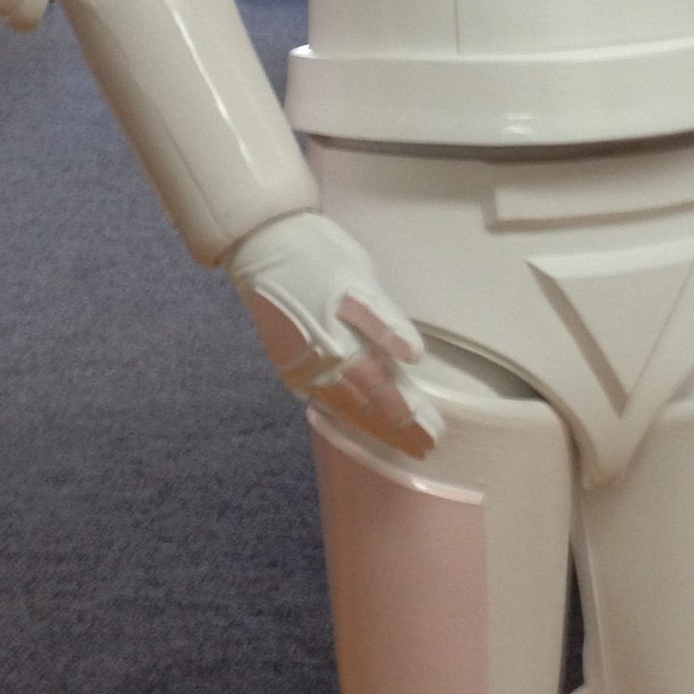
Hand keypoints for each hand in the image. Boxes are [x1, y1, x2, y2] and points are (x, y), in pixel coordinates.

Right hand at [226, 211, 443, 457]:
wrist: (261, 243)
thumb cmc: (317, 254)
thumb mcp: (360, 279)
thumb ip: (387, 321)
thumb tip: (414, 355)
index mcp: (342, 346)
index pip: (385, 392)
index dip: (409, 417)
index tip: (432, 436)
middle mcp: (320, 366)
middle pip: (366, 408)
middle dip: (395, 431)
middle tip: (423, 450)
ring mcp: (300, 367)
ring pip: (341, 407)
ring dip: (370, 426)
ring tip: (395, 441)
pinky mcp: (287, 361)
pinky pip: (317, 397)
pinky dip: (339, 411)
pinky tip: (349, 417)